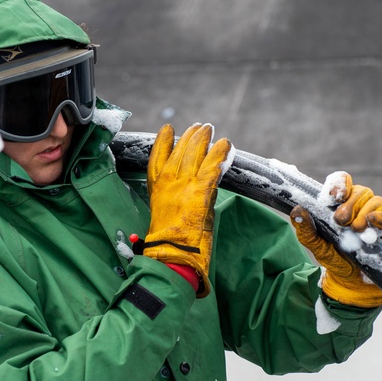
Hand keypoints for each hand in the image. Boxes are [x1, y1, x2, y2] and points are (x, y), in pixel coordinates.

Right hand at [143, 123, 231, 297]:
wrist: (170, 253)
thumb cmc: (166, 242)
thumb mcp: (163, 214)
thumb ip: (174, 199)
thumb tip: (189, 194)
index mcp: (156, 188)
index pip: (156, 157)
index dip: (163, 141)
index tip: (167, 130)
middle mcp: (168, 182)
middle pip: (179, 151)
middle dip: (190, 137)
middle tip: (199, 127)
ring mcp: (185, 185)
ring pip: (195, 154)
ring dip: (204, 139)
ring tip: (209, 129)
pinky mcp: (201, 191)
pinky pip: (213, 166)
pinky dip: (220, 154)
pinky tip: (225, 144)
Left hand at [291, 172, 381, 307]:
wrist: (355, 285)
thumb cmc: (336, 260)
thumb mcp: (318, 247)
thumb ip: (306, 231)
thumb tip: (297, 210)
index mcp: (344, 205)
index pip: (344, 183)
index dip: (340, 184)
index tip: (333, 196)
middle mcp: (364, 208)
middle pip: (362, 191)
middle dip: (351, 203)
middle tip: (340, 220)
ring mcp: (381, 219)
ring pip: (379, 202)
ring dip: (366, 212)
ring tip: (357, 229)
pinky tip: (374, 224)